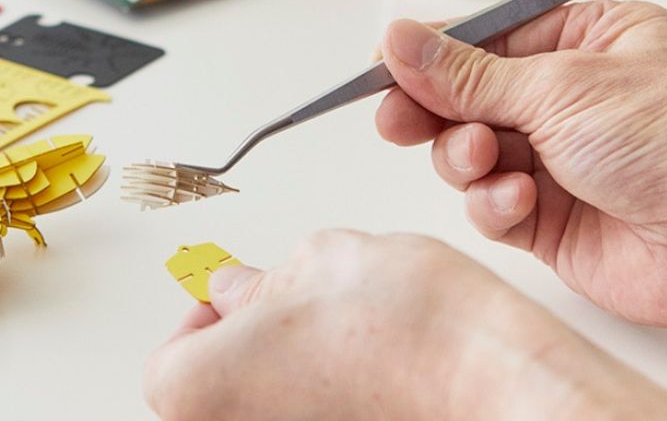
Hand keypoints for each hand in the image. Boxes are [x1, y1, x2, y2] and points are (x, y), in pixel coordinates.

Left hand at [144, 230, 666, 420]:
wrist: (497, 383)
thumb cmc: (406, 331)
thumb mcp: (312, 261)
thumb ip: (259, 280)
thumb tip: (240, 290)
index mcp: (197, 390)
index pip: (169, 355)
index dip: (206, 315)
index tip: (241, 295)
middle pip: (218, 385)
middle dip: (253, 341)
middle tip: (296, 307)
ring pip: (271, 402)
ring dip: (294, 366)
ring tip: (347, 334)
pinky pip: (315, 416)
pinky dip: (331, 394)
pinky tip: (374, 367)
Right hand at [376, 1, 666, 324]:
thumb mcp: (560, 86)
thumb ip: (466, 72)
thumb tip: (396, 39)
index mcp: (584, 44)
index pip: (483, 41)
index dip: (427, 55)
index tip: (377, 68)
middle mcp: (567, 101)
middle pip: (465, 99)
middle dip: (432, 112)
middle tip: (396, 121)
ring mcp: (557, 162)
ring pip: (467, 155)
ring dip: (463, 158)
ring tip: (484, 159)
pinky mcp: (550, 222)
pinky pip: (491, 207)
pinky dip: (492, 204)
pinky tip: (517, 201)